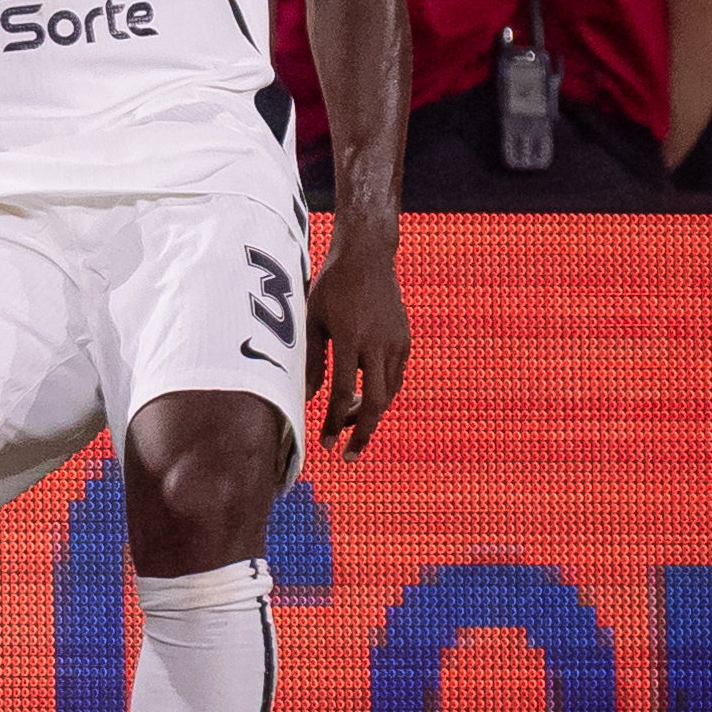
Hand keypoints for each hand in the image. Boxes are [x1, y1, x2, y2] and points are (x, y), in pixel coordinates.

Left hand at [307, 228, 408, 455]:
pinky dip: (381, 395)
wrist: (368, 256)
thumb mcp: (314, 319)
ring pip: (388, 394)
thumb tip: (307, 398)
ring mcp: (395, 342)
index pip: (344, 393)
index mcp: (350, 337)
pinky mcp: (405, 340)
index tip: (325, 443)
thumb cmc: (332, 286)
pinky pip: (395, 378)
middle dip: (361, 434)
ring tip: (348, 426)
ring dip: (370, 415)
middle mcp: (377, 343)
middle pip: (375, 403)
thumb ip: (311, 360)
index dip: (333, 422)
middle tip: (347, 456)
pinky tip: (364, 400)